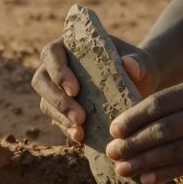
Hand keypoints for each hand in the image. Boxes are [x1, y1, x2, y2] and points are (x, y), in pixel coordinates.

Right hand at [30, 35, 159, 143]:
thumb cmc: (137, 67)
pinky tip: (80, 138)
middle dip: (57, 100)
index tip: (75, 89)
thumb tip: (130, 66)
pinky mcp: (62, 110)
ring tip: (80, 131)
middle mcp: (57, 66)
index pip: (51, 53)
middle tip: (79, 116)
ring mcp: (57, 89)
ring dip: (60, 117)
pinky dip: (66, 129)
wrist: (141, 86)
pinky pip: (57, 120)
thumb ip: (137, 62)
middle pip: (41, 80)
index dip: (57, 71)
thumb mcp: (141, 63)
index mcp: (69, 46)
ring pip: (46, 103)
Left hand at [105, 74, 182, 183]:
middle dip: (133, 142)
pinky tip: (148, 179)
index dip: (134, 118)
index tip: (113, 130)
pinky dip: (167, 173)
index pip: (161, 103)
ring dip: (145, 162)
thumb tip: (138, 124)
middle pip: (165, 128)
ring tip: (123, 170)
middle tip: (111, 153)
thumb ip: (181, 102)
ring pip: (176, 150)